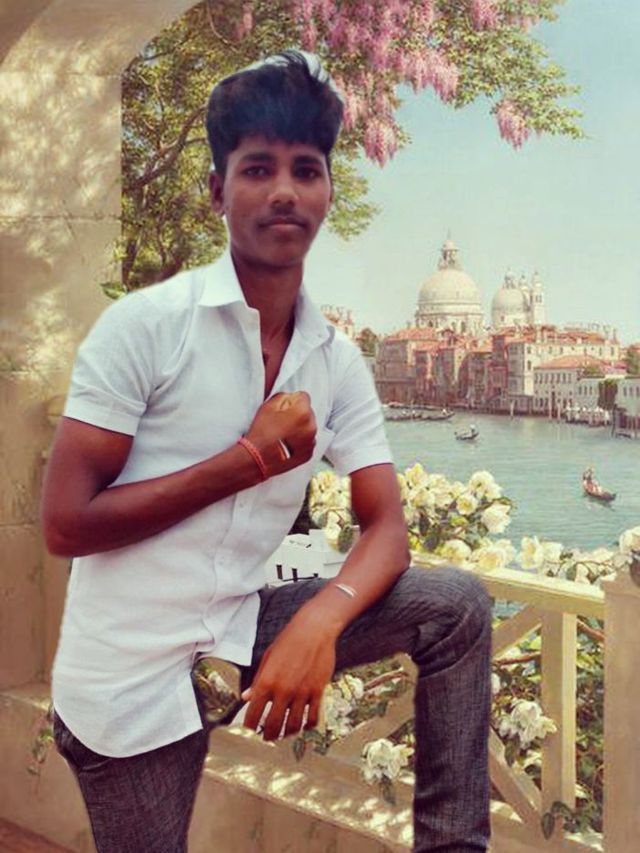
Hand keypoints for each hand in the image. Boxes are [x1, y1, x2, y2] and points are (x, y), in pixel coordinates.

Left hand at [242, 614, 335, 740]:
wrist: (314, 629)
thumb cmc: (288, 641)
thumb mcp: (268, 658)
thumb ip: (258, 680)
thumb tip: (247, 697)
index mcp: (266, 681)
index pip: (253, 714)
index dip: (249, 728)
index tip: (249, 734)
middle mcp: (283, 690)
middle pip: (273, 725)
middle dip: (268, 737)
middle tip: (267, 739)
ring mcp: (302, 692)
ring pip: (294, 725)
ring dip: (287, 734)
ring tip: (284, 735)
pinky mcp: (318, 691)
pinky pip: (312, 717)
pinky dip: (307, 726)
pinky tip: (303, 725)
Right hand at [245, 391, 316, 476]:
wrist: (257, 458)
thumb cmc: (261, 433)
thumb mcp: (268, 406)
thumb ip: (284, 396)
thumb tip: (291, 398)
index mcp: (303, 412)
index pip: (304, 397)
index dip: (293, 401)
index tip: (285, 408)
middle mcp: (311, 427)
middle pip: (308, 413)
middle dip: (298, 415)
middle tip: (282, 422)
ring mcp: (311, 442)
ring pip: (308, 427)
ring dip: (300, 428)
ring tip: (283, 434)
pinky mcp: (308, 454)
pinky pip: (307, 441)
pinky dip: (300, 441)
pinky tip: (286, 443)